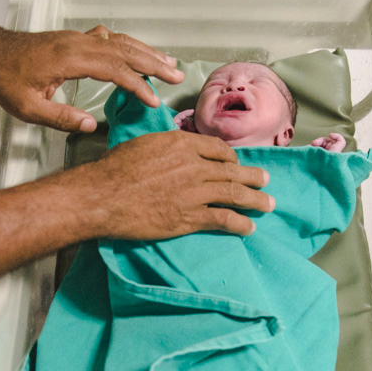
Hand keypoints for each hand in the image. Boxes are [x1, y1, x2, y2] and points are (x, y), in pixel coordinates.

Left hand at [0, 25, 183, 132]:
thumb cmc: (6, 79)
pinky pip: (109, 38)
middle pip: (124, 50)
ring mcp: (77, 39)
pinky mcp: (75, 39)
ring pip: (120, 41)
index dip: (136, 85)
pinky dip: (128, 45)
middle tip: (176, 76)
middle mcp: (77, 44)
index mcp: (69, 60)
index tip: (152, 99)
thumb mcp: (28, 108)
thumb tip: (91, 126)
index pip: (114, 69)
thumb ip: (61, 118)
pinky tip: (138, 51)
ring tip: (168, 63)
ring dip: (145, 51)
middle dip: (153, 63)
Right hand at [63, 130, 273, 238]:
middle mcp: (195, 166)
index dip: (231, 158)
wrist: (103, 195)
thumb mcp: (143, 144)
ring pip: (235, 194)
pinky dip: (240, 223)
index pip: (219, 149)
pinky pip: (223, 219)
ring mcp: (195, 193)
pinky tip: (249, 227)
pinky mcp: (190, 217)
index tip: (236, 165)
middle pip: (233, 172)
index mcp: (183, 144)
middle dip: (253, 177)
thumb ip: (167, 147)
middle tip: (266, 180)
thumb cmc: (115, 169)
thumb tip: (175, 150)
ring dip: (256, 199)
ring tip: (268, 203)